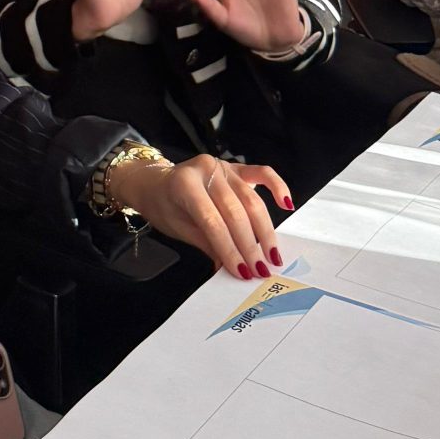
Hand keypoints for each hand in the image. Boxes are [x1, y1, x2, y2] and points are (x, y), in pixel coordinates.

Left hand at [126, 153, 292, 279]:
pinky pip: (262, 173)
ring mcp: (223, 166)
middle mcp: (206, 170)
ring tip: (272, 255)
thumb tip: (231, 268)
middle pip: (235, 212)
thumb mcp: (179, 228)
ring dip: (265, 231)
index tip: (243, 272)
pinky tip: (286, 204)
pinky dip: (277, 186)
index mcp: (185, 184)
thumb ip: (207, 245)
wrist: (153, 182)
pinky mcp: (236, 167)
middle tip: (261, 271)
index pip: (212, 221)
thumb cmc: (164, 205)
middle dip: (250, 246)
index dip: (229, 249)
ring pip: (252, 200)